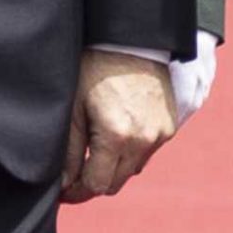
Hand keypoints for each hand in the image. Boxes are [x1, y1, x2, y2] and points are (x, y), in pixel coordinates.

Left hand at [61, 53, 176, 203]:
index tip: (62, 191)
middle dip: (94, 182)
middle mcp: (144, 140)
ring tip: (94, 148)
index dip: (76, 192)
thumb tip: (64, 185)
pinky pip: (147, 152)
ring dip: (113, 167)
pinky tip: (116, 133)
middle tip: (73, 174)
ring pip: (132, 170)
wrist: (131, 41)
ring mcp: (161, 134)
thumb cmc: (95, 70)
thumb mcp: (73, 110)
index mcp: (117, 136)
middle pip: (116, 183)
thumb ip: (69, 153)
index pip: (96, 186)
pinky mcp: (170, 126)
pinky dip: (130, 151)